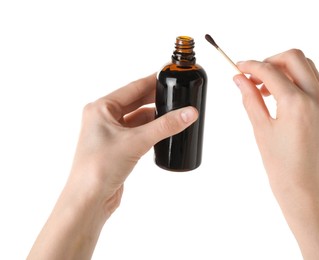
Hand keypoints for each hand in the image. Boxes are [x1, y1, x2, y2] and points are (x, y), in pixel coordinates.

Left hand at [71, 73, 197, 213]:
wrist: (89, 200)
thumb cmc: (99, 168)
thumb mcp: (137, 141)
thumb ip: (165, 126)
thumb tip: (188, 113)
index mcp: (101, 108)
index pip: (133, 88)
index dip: (153, 81)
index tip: (169, 76)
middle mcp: (103, 118)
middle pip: (135, 102)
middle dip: (156, 99)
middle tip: (177, 94)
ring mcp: (110, 134)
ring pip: (138, 118)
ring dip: (155, 116)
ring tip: (175, 112)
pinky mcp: (117, 148)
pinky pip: (137, 133)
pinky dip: (151, 130)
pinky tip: (164, 130)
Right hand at [233, 49, 318, 258]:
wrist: (307, 191)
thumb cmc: (283, 167)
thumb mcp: (261, 130)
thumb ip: (250, 99)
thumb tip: (240, 79)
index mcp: (296, 103)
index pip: (270, 70)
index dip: (250, 65)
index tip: (238, 68)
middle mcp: (316, 98)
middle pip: (294, 57)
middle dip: (271, 60)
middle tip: (253, 76)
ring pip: (307, 67)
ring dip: (284, 69)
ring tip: (265, 88)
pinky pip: (313, 83)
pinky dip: (295, 80)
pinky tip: (279, 97)